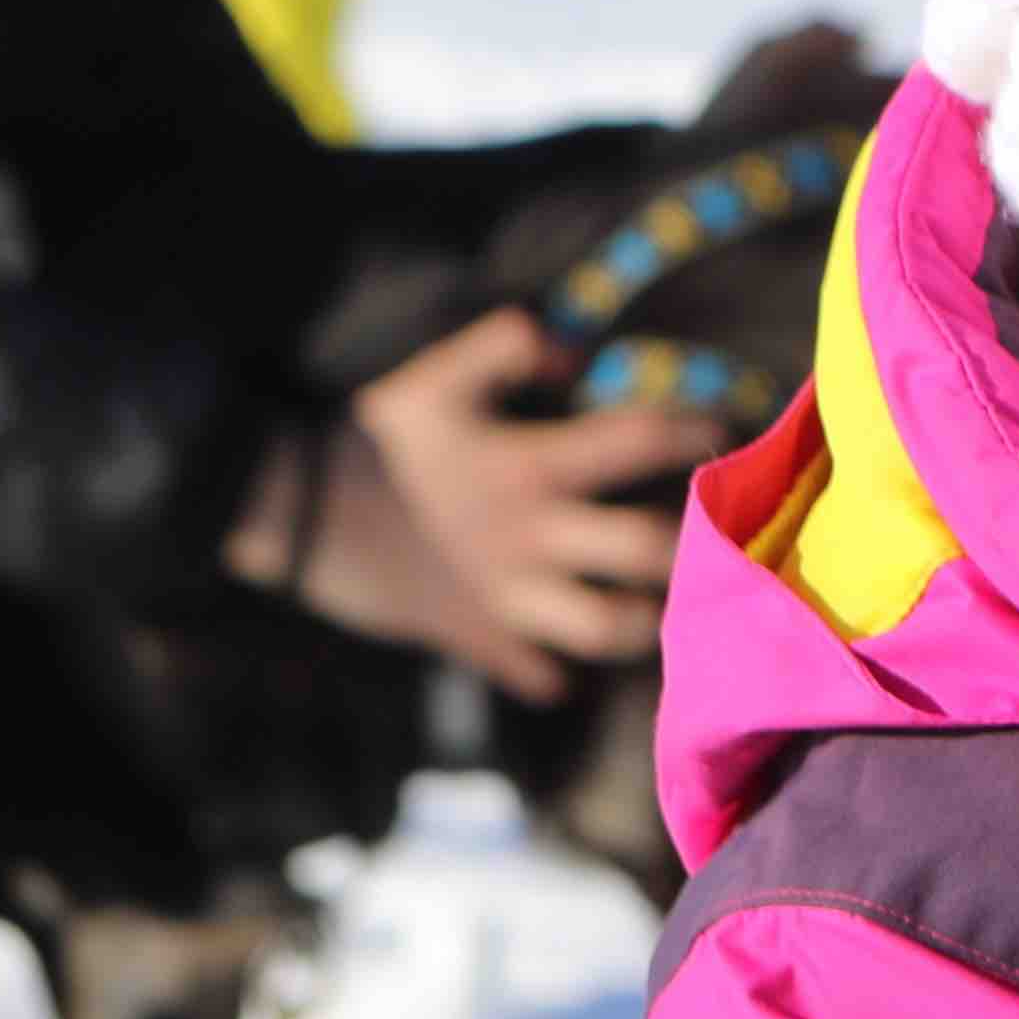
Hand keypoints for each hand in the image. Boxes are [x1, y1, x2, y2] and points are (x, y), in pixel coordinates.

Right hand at [238, 308, 722, 697]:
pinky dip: (559, 668)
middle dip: (697, 539)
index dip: (690, 428)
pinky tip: (572, 661)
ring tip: (666, 599)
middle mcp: (533, 538)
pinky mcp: (477, 635)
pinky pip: (537, 670)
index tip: (720, 427)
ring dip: (647, 617)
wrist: (294, 511)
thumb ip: (500, 349)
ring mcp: (508, 596)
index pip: (639, 441)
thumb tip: (570, 352)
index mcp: (528, 469)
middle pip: (648, 550)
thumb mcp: (428, 380)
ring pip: (609, 627)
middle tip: (724, 528)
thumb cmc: (371, 441)